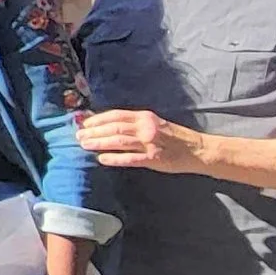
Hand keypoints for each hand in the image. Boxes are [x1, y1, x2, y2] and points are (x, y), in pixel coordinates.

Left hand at [76, 109, 201, 171]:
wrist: (197, 149)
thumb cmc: (174, 137)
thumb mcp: (154, 123)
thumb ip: (135, 123)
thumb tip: (109, 125)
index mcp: (145, 117)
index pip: (116, 115)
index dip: (98, 119)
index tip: (84, 123)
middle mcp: (146, 127)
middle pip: (114, 128)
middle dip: (94, 131)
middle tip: (78, 135)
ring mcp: (149, 143)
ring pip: (119, 141)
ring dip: (99, 143)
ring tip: (84, 145)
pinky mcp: (153, 158)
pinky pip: (130, 158)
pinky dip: (114, 158)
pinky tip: (101, 159)